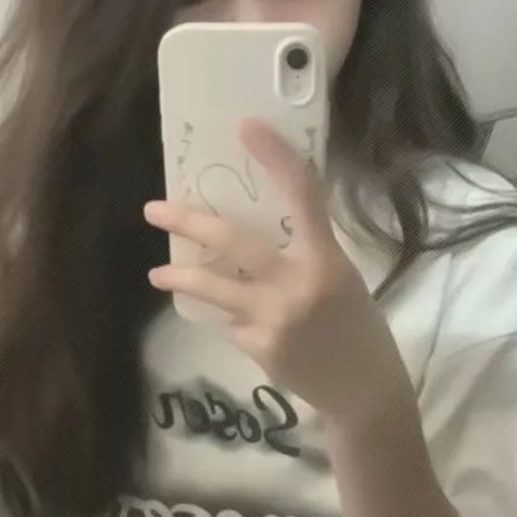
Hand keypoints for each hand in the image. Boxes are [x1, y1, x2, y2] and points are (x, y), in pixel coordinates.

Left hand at [144, 117, 392, 423]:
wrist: (363, 389)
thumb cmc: (356, 326)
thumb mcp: (340, 277)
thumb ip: (303, 252)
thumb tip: (249, 226)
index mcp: (326, 257)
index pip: (302, 195)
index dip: (275, 157)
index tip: (246, 127)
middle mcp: (297, 283)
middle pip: (232, 240)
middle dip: (188, 221)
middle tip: (153, 209)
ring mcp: (274, 317)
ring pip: (212, 287)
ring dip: (180, 275)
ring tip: (157, 272)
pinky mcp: (258, 347)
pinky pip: (229, 322)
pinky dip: (229, 317)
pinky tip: (241, 326)